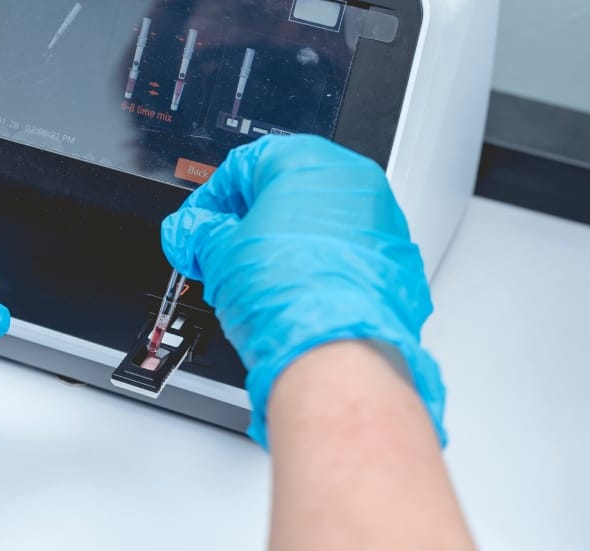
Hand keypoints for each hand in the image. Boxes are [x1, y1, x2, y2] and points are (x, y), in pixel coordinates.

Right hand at [161, 135, 444, 447]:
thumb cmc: (287, 297)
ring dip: (286, 241)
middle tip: (224, 252)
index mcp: (303, 161)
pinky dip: (321, 262)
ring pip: (320, 218)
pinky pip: (349, 247)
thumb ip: (201, 233)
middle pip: (286, 187)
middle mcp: (351, 179)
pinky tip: (297, 290)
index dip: (211, 201)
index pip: (242, 166)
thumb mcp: (219, 255)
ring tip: (260, 278)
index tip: (198, 227)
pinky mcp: (396, 255)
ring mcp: (380, 217)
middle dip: (250, 219)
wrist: (335, 351)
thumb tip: (192, 232)